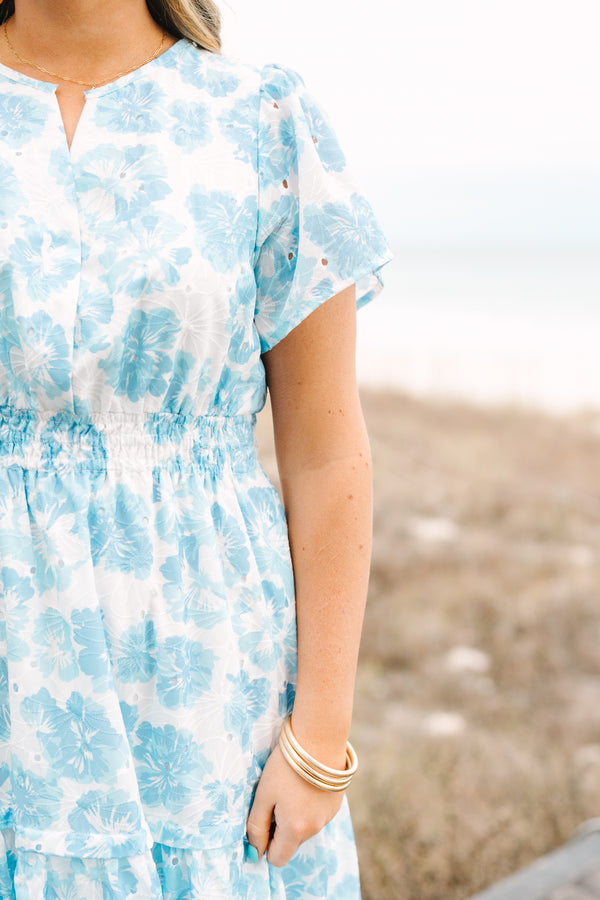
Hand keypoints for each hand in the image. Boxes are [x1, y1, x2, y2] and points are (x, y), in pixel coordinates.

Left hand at [246, 743, 344, 866]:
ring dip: (295, 815)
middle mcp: (315, 828)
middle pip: (292, 842)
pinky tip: (305, 782)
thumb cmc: (286, 766)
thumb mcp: (264, 794)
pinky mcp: (336, 803)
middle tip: (275, 797)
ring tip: (291, 785)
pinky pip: (317, 814)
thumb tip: (255, 853)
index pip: (277, 858)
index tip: (263, 820)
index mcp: (295, 830)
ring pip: (305, 827)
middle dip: (280, 827)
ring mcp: (328, 816)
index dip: (266, 844)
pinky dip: (309, 805)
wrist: (320, 738)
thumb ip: (256, 826)